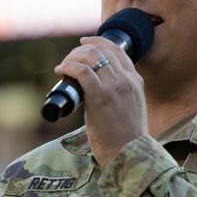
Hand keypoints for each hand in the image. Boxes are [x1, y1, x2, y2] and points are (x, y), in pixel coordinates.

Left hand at [54, 35, 147, 168]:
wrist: (130, 154)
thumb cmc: (126, 138)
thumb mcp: (131, 108)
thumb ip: (121, 95)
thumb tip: (97, 92)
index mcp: (136, 81)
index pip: (118, 50)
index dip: (99, 42)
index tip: (84, 43)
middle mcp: (127, 79)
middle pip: (102, 49)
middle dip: (81, 49)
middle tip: (69, 58)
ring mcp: (114, 86)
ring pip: (91, 56)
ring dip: (73, 56)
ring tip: (63, 66)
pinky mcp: (100, 97)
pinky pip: (81, 72)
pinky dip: (68, 67)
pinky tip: (61, 71)